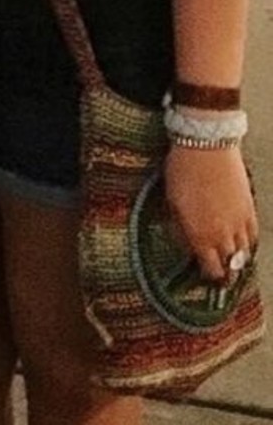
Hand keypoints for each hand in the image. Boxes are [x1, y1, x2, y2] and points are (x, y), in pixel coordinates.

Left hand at [164, 143, 258, 280]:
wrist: (206, 146)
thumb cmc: (182, 172)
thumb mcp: (171, 204)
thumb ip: (181, 230)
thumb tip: (188, 246)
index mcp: (201, 235)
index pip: (211, 269)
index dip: (209, 276)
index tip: (206, 278)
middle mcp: (223, 234)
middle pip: (230, 265)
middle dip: (225, 273)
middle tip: (221, 277)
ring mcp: (239, 221)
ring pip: (244, 252)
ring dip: (238, 259)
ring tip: (232, 263)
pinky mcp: (249, 207)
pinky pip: (253, 234)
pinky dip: (249, 242)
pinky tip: (244, 244)